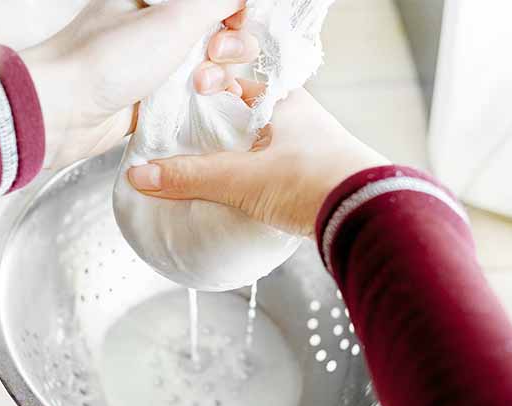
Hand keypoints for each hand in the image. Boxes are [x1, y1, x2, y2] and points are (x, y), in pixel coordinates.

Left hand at [21, 0, 257, 167]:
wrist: (63, 112)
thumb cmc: (107, 59)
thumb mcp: (175, 16)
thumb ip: (217, 0)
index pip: (216, 1)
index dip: (236, 12)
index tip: (236, 24)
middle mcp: (157, 24)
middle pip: (221, 31)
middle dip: (228, 47)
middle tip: (212, 55)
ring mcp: (155, 62)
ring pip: (209, 67)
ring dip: (216, 78)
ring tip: (198, 87)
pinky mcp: (152, 98)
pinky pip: (192, 97)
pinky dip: (203, 102)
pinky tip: (201, 105)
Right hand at [126, 80, 389, 235]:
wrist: (369, 216)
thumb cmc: (316, 181)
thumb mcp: (242, 178)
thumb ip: (191, 177)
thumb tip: (142, 176)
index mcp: (283, 101)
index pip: (234, 83)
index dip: (206, 90)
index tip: (185, 105)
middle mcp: (299, 119)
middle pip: (244, 116)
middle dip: (216, 129)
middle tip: (188, 142)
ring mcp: (309, 148)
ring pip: (259, 144)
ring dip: (234, 156)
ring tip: (207, 172)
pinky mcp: (314, 178)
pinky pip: (272, 170)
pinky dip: (251, 178)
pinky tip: (238, 195)